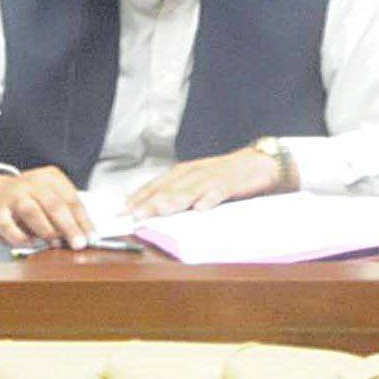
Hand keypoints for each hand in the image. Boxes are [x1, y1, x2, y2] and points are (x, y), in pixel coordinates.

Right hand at [0, 165, 90, 249]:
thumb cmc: (25, 198)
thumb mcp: (47, 197)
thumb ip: (65, 213)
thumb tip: (83, 236)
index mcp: (49, 178)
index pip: (71, 199)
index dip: (83, 221)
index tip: (91, 238)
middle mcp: (30, 184)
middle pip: (54, 204)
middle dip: (69, 226)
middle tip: (78, 244)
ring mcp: (12, 197)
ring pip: (32, 211)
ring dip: (47, 230)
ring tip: (55, 244)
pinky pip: (10, 227)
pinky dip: (22, 238)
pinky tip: (32, 244)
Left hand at [124, 147, 283, 218]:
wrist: (257, 163)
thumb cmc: (223, 176)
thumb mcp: (196, 184)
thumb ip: (177, 196)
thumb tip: (153, 211)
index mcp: (181, 174)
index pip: (154, 187)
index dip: (137, 199)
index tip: (121, 212)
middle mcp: (191, 174)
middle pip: (166, 189)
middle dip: (149, 202)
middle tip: (134, 214)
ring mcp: (210, 178)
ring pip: (188, 190)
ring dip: (173, 201)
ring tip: (159, 210)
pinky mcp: (229, 183)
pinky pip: (217, 192)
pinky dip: (209, 199)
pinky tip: (200, 209)